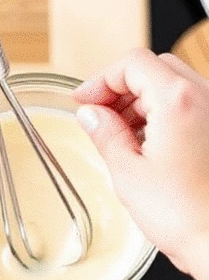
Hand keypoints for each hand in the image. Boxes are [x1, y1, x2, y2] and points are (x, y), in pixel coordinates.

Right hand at [75, 49, 208, 279]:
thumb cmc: (185, 216)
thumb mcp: (128, 172)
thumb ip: (105, 133)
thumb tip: (90, 114)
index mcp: (178, 100)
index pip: (132, 63)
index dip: (101, 79)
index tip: (83, 100)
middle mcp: (205, 99)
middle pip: (155, 68)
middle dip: (123, 87)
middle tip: (101, 114)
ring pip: (175, 86)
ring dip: (144, 100)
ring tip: (123, 135)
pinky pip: (192, 107)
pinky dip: (166, 114)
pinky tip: (151, 145)